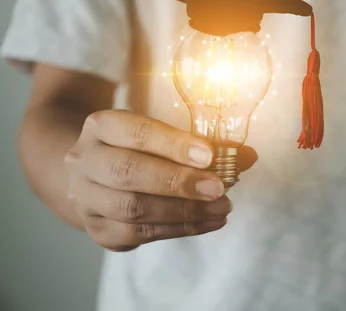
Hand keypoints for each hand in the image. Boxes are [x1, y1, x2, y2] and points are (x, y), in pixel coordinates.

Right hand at [64, 109, 256, 250]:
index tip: (209, 155)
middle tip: (218, 189)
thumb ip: (200, 143)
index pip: (136, 133)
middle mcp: (84, 160)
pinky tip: (208, 222)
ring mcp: (85, 199)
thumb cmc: (139, 148)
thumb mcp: (162, 134)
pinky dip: (179, 230)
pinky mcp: (97, 229)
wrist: (94, 174)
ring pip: (133, 209)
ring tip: (221, 208)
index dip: (173, 145)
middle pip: (129, 173)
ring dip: (184, 212)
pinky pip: (138, 234)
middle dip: (179, 183)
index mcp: (101, 126)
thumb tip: (247, 156)